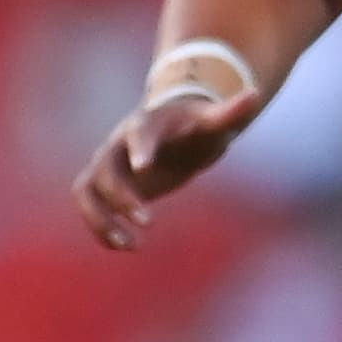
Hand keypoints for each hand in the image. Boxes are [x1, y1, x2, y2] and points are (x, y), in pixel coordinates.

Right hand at [74, 77, 268, 249]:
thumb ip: (231, 112)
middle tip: (149, 222)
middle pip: (104, 168)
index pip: (138, 133)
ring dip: (100, 220)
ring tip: (129, 245)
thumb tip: (255, 94)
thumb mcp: (214, 121)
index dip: (140, 148)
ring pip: (86, 192)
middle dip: (121, 197)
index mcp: (145, 123)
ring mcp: (107, 166)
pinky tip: (127, 247)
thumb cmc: (195, 126)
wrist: (173, 130)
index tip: (144, 167)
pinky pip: (90, 208)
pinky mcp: (105, 188)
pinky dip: (101, 230)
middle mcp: (118, 145)